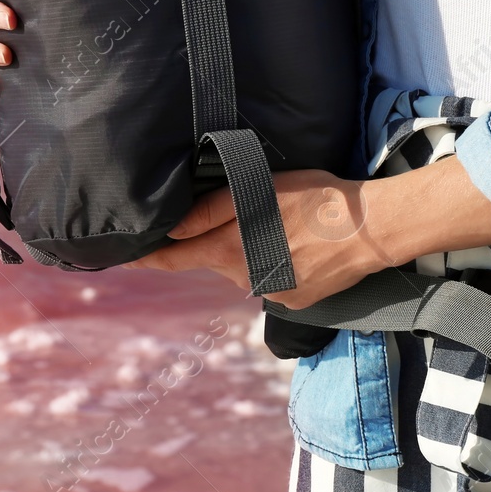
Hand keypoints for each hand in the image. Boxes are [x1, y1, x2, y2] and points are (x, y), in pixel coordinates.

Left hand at [124, 169, 399, 310]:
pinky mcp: (296, 302)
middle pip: (214, 258)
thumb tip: (171, 230)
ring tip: (283, 225)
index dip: (145, 257)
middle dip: (216, 240)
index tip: (119, 258)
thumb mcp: (259, 189)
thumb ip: (212, 210)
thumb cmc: (314, 199)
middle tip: (247, 211)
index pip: (173, 258)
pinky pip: (273, 278)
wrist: (371, 230)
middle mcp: (243, 279)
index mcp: (228, 250)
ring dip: (251, 249)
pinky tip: (300, 244)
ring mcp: (271, 295)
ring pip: (245, 267)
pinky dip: (278, 262)